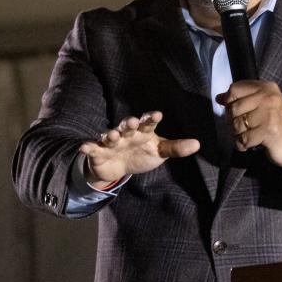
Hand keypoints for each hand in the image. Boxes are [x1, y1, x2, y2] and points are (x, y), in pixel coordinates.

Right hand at [78, 111, 199, 187]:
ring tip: (112, 135)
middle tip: (133, 121)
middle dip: (129, 123)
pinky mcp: (98, 151)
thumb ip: (176, 148)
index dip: (151, 118)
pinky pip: (92, 148)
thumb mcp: (159, 151)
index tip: (157, 114)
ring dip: (111, 134)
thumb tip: (198, 144)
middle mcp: (127, 133)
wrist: (118, 167)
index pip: (148, 122)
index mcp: (143, 131)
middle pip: (128, 125)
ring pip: (110, 135)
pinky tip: (84, 146)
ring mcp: (111, 141)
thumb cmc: (141, 153)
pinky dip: (88, 146)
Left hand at [217, 80, 281, 167]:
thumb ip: (242, 98)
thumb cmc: (276, 122)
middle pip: (234, 107)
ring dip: (237, 134)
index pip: (235, 88)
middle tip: (241, 127)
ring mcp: (269, 114)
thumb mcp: (262, 104)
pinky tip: (249, 144)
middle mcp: (268, 97)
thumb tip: (219, 98)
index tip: (234, 111)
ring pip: (237, 124)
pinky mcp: (268, 130)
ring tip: (246, 135)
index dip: (229, 101)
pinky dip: (242, 144)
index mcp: (266, 87)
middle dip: (232, 121)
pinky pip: (244, 139)